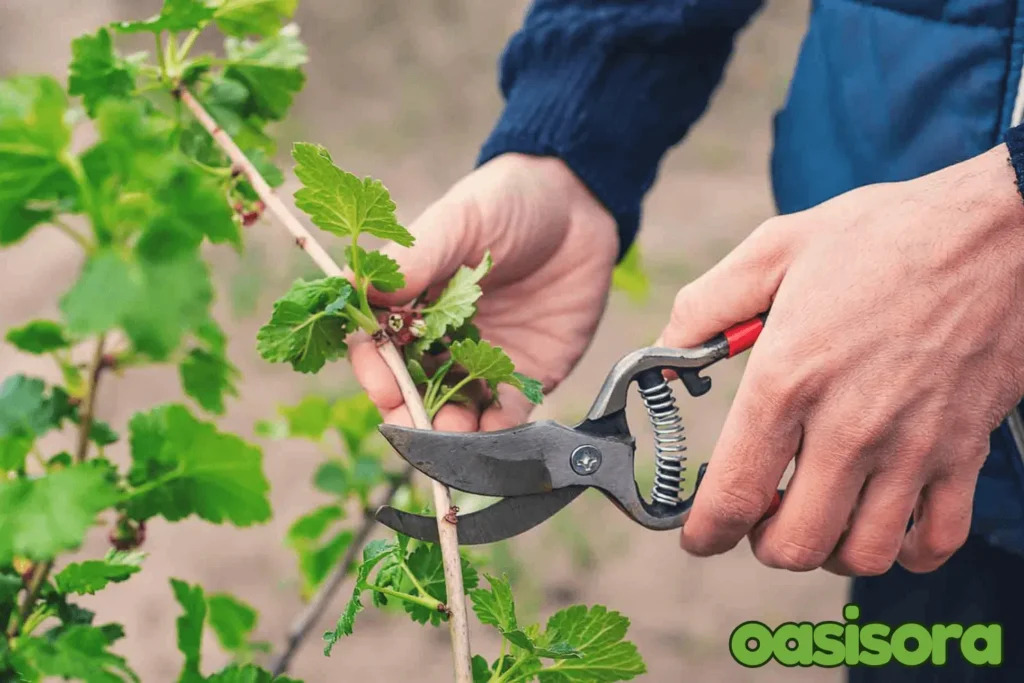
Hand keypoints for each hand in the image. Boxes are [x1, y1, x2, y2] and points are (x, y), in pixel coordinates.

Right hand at [349, 153, 618, 431]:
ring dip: (449, 432)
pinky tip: (492, 435)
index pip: (379, 348)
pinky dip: (496, 432)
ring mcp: (483, 361)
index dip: (375, 369)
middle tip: (413, 423)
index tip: (381, 381)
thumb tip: (358, 288)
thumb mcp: (458, 221)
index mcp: (413, 303)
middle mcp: (442, 339)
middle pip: (412, 390)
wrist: (579, 207)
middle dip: (408, 413)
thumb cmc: (508, 202)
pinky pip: (505, 415)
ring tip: (453, 436)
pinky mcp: (526, 375)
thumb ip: (414, 258)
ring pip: (455, 411)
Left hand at [660, 144, 1023, 575]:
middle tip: (758, 513)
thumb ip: (704, 308)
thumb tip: (662, 359)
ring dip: (828, 550)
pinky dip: (905, 549)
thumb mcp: (773, 250)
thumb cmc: (881, 235)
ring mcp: (914, 446)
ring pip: (863, 554)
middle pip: (794, 544)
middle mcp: (849, 427)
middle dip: (762, 542)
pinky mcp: (965, 451)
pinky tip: (882, 518)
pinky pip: (936, 540)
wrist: (996, 229)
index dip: (705, 532)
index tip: (698, 537)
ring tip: (816, 513)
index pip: (734, 493)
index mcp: (788, 379)